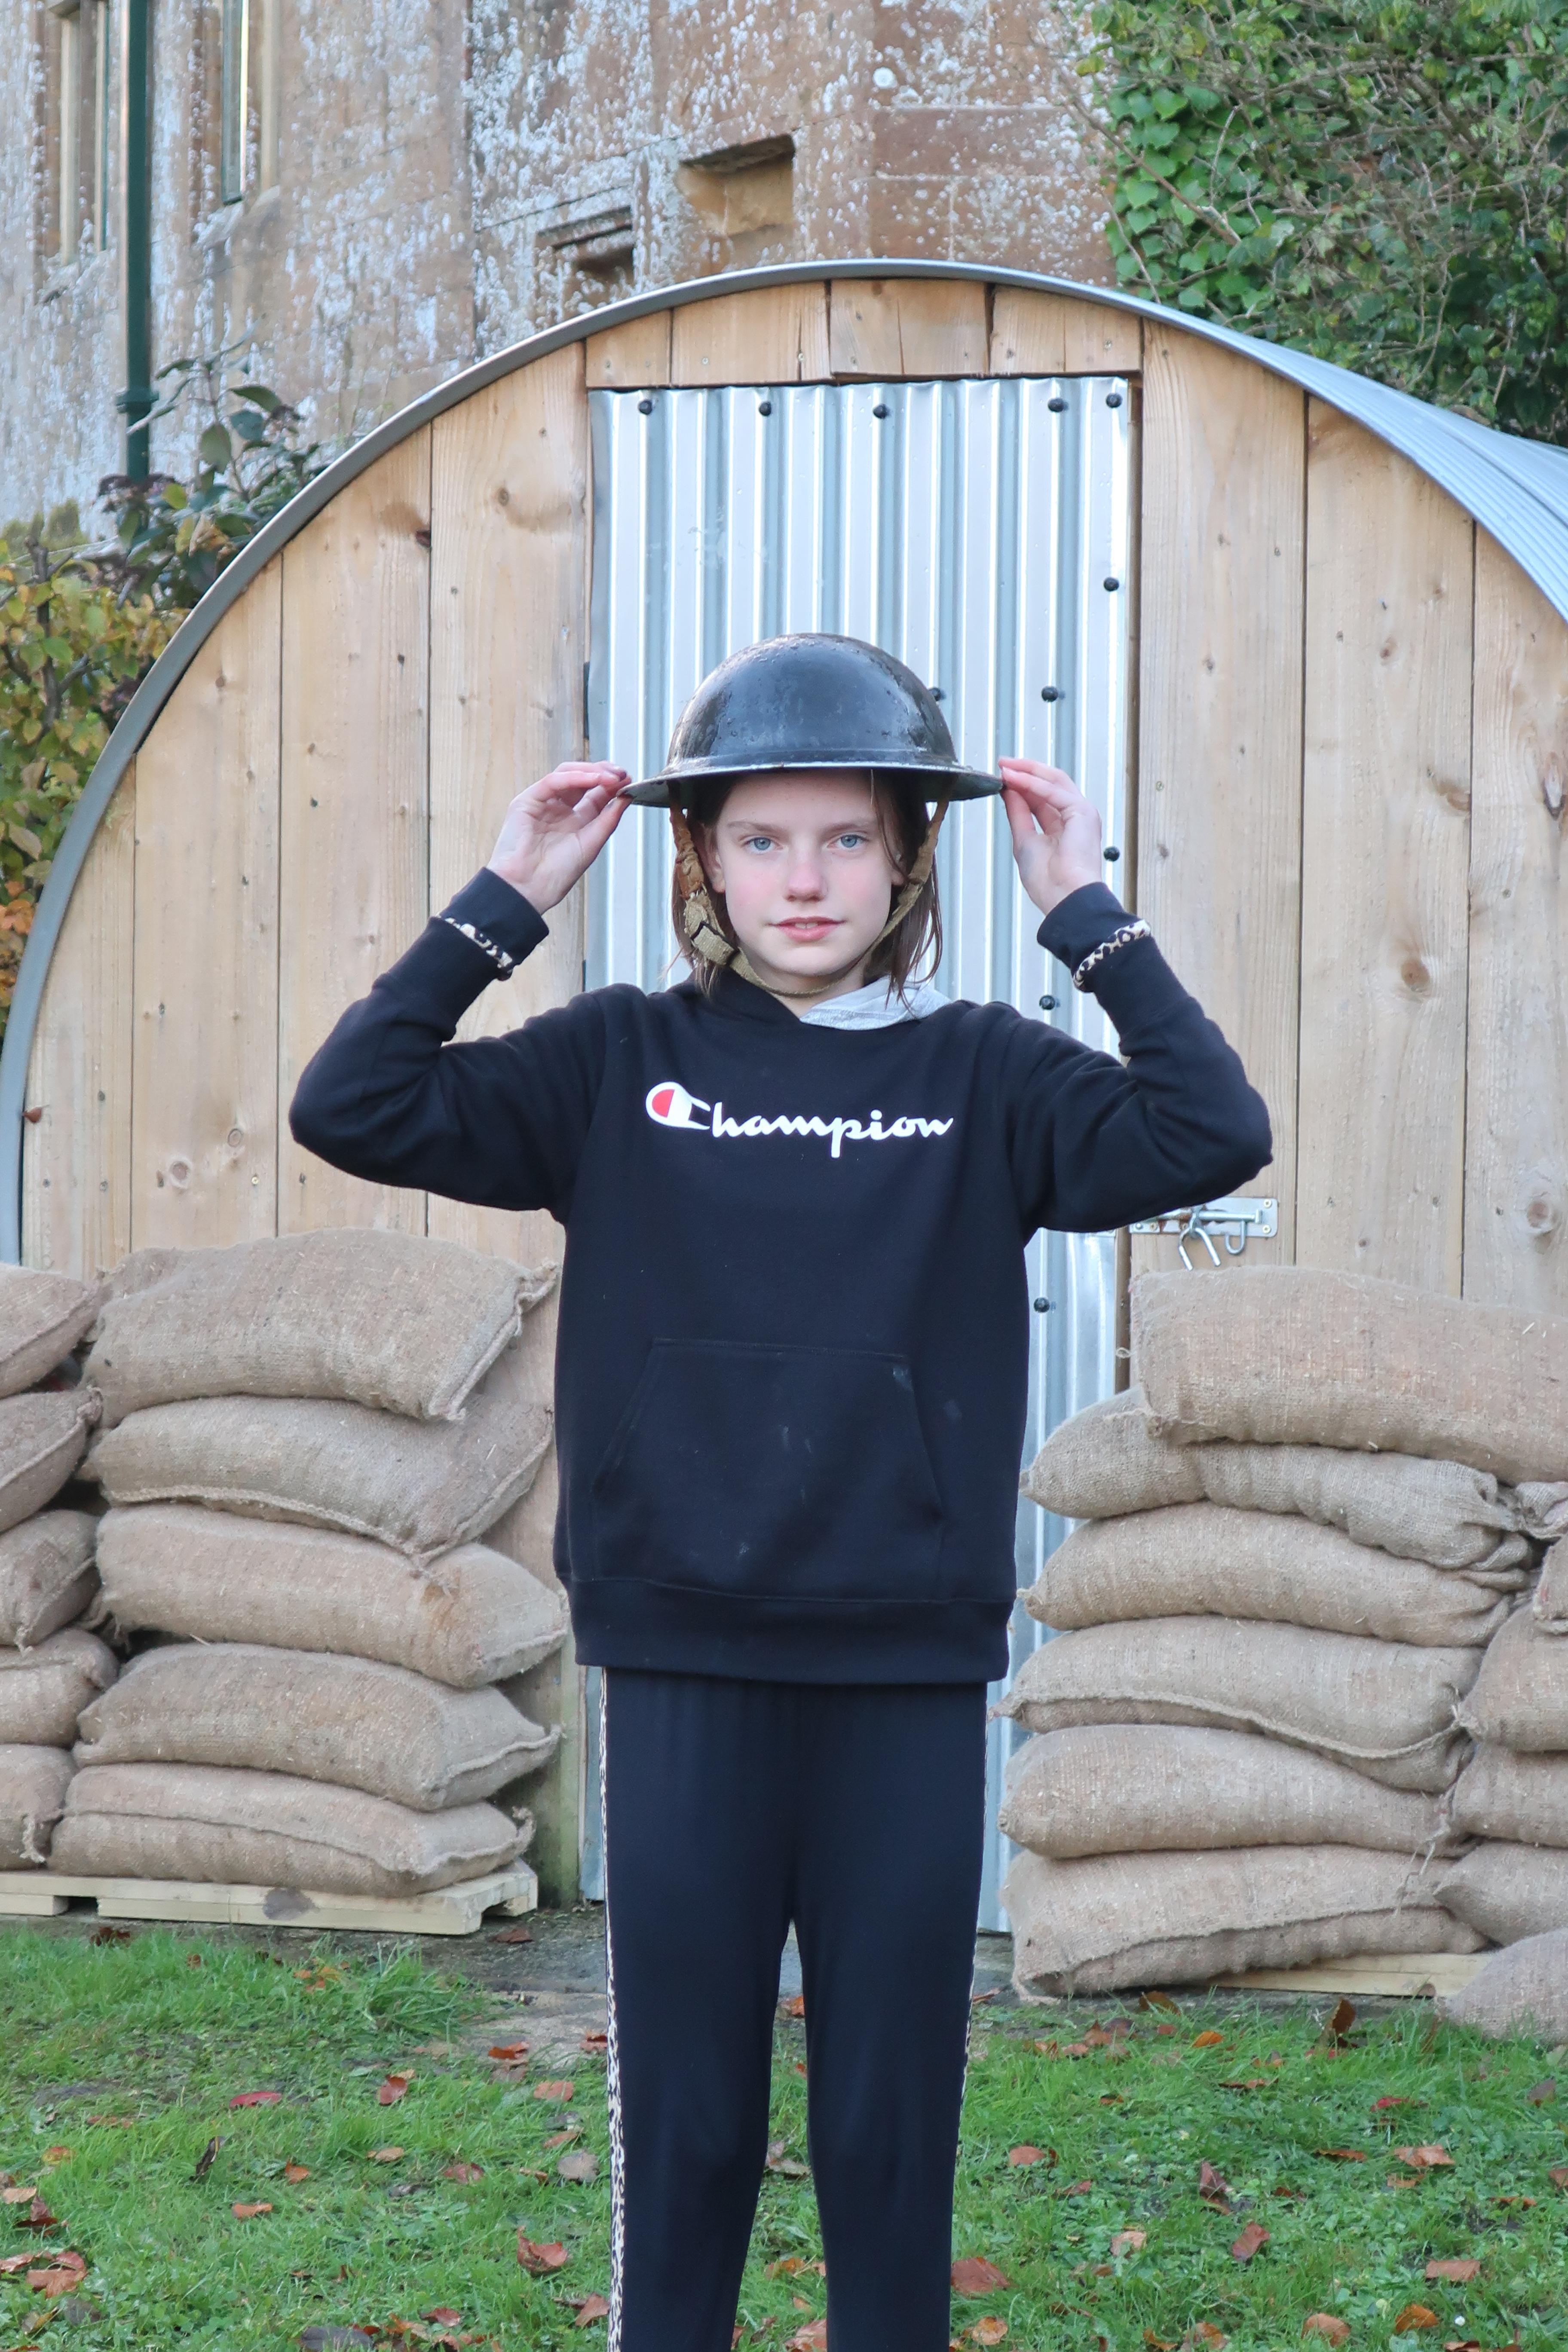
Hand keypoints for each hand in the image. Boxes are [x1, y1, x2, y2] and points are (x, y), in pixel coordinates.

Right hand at [487, 763, 630, 912]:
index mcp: (575, 822)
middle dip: (604, 774)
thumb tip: (626, 797)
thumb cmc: (556, 874)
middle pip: (582, 780)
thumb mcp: (592, 843)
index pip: (595, 794)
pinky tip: (592, 778)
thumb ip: (609, 819)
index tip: (628, 781)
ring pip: (567, 775)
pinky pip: (553, 781)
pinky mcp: (528, 801)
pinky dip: (574, 777)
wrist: (530, 887)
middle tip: (621, 774)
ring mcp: (544, 804)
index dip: (612, 785)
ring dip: (591, 772)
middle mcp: (560, 810)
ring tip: (610, 775)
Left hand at [1000, 758, 1105, 920]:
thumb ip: (1018, 813)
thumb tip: (1009, 791)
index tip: (1002, 777)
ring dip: (1028, 772)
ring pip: (1054, 781)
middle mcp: (1075, 818)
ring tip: (1006, 767)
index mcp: (1063, 828)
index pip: (1042, 798)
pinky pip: (1054, 791)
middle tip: (1003, 764)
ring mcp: (1081, 813)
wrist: (1064, 897)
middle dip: (1025, 772)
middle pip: (1050, 784)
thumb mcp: (1024, 840)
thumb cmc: (1049, 882)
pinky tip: (1015, 779)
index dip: (1022, 785)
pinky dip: (1033, 784)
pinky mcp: (1083, 812)